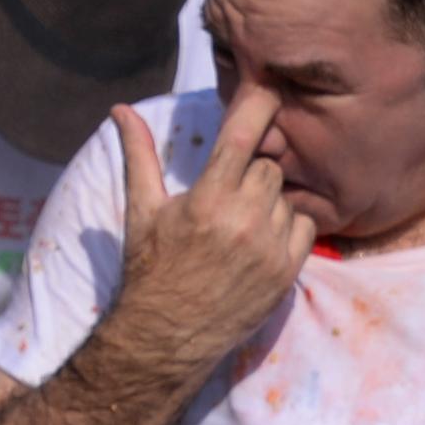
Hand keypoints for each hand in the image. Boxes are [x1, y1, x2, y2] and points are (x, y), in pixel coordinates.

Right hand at [113, 88, 312, 369]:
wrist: (166, 335)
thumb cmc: (150, 268)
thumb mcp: (141, 211)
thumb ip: (139, 155)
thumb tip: (120, 109)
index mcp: (206, 199)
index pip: (244, 134)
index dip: (260, 104)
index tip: (270, 90)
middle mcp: (243, 219)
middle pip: (269, 166)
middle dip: (251, 171)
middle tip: (229, 191)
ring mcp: (269, 247)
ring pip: (286, 195)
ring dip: (267, 201)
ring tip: (239, 222)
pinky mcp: (287, 271)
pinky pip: (304, 225)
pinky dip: (287, 226)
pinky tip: (260, 240)